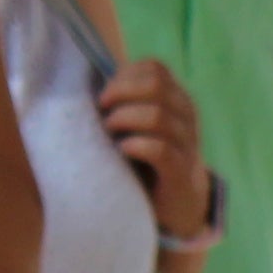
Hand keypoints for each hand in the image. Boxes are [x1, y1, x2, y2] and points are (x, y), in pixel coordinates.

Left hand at [100, 59, 210, 241]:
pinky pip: (159, 150)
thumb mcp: (141, 126)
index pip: (154, 68)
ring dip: (124, 120)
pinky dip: (135, 146)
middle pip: (155, 85)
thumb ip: (126, 104)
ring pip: (157, 115)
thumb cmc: (148, 160)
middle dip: (120, 94)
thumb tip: (85, 83)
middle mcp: (186, 115)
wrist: (180, 203)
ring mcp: (187, 143)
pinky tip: (123, 150)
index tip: (105, 96)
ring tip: (109, 133)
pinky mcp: (180, 171)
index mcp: (177, 98)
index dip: (124, 76)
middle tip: (102, 112)